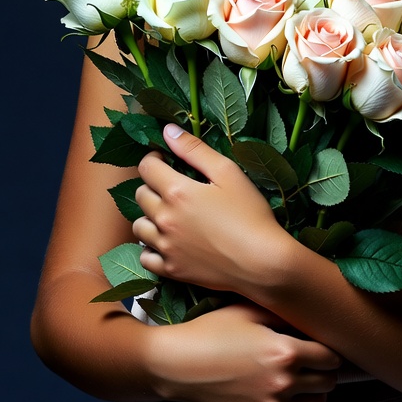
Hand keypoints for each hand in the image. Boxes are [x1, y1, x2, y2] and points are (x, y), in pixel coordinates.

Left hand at [134, 124, 295, 293]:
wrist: (262, 263)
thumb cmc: (250, 213)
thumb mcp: (228, 172)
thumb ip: (194, 149)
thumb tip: (167, 131)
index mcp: (177, 192)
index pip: (147, 167)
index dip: (154, 158)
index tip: (165, 159)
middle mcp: (164, 219)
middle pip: (140, 195)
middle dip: (153, 185)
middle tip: (173, 186)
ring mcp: (166, 247)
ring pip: (139, 226)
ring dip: (150, 216)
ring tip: (170, 214)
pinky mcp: (171, 270)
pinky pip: (146, 257)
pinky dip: (151, 248)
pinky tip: (168, 241)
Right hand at [153, 302, 339, 401]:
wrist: (180, 365)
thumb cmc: (212, 331)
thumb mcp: (249, 311)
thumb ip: (283, 313)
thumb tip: (307, 315)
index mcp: (285, 352)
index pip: (330, 357)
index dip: (330, 349)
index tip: (323, 344)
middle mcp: (283, 383)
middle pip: (328, 382)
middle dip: (326, 370)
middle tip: (315, 360)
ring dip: (316, 391)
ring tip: (304, 378)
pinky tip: (291, 398)